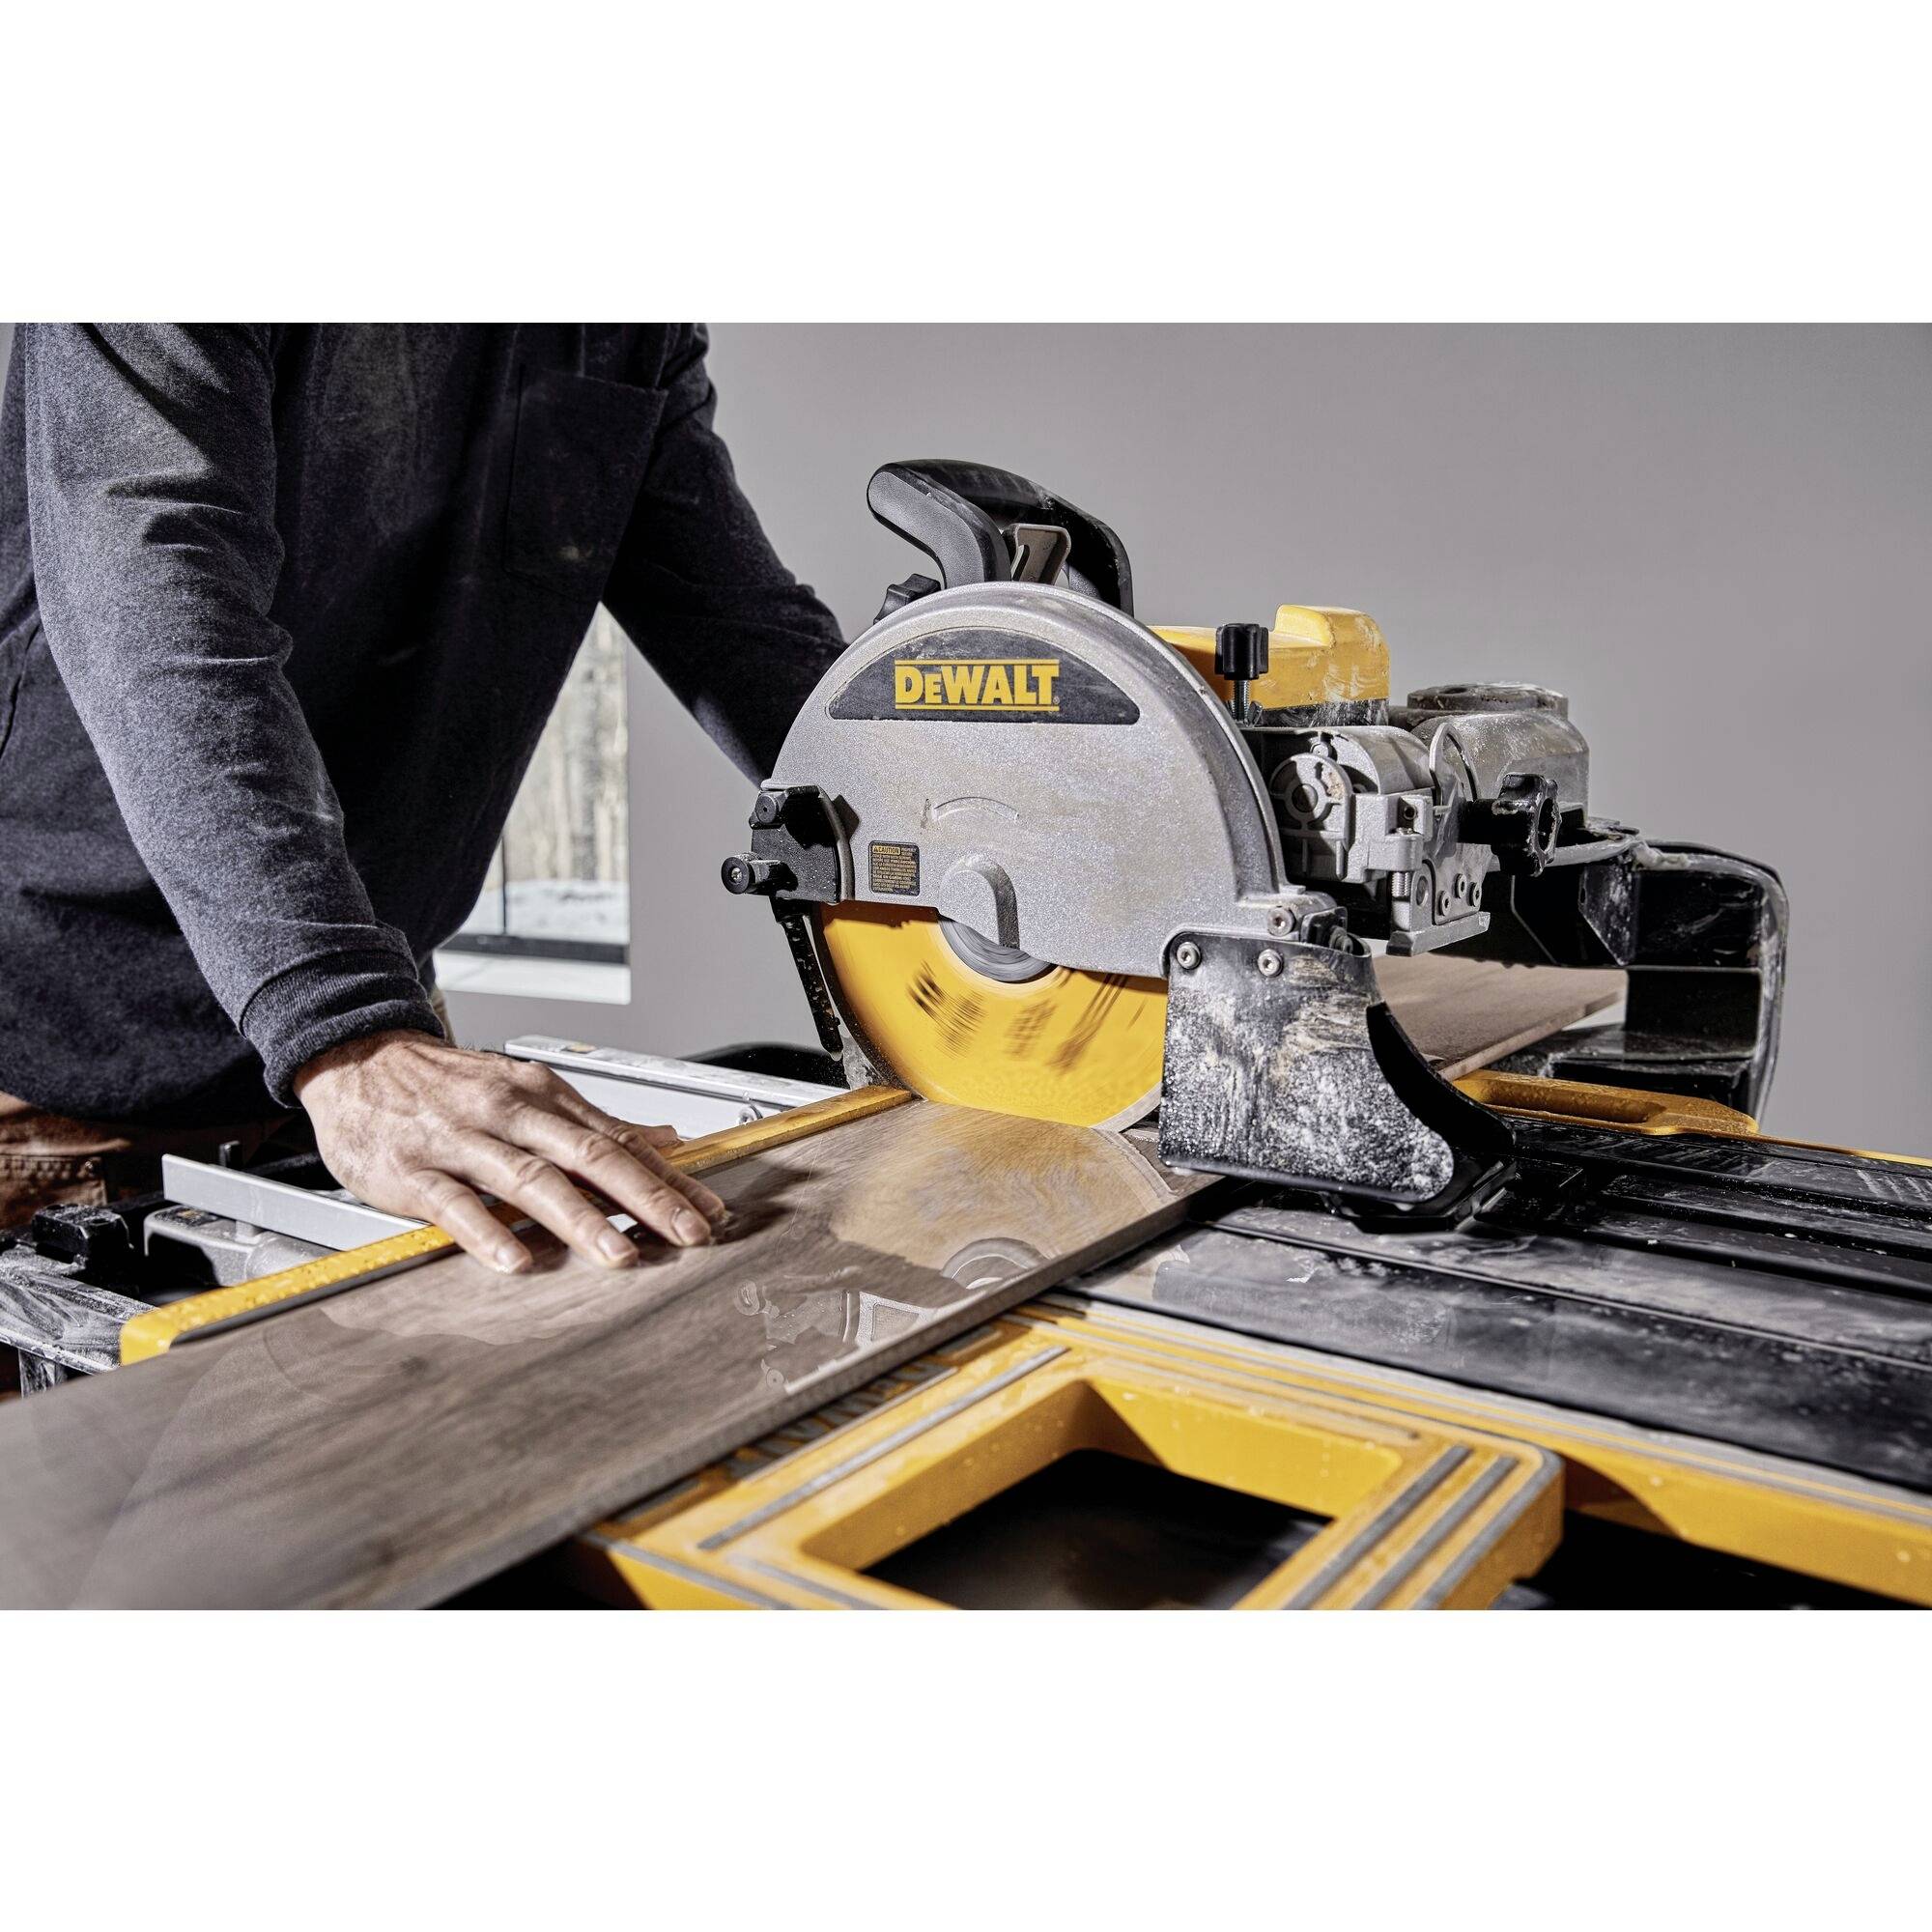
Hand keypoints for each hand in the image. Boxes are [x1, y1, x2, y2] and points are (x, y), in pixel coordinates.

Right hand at [293, 1030, 726, 1273]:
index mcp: (541, 1096)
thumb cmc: (447, 1084)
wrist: (356, 1058)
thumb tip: (665, 1139)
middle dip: (643, 1197)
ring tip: (619, 1253)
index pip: (616, 1140)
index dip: (666, 1177)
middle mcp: (508, 1113)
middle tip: (686, 1233)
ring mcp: (460, 1142)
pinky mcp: (411, 1172)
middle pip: (587, 1155)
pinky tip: (515, 1260)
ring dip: (579, 1219)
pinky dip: (486, 1232)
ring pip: (528, 1179)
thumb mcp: (526, 1091)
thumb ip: (593, 1122)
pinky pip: (453, 1205)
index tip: (709, 1209)